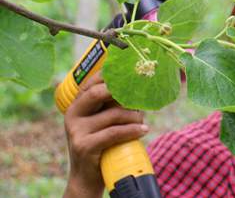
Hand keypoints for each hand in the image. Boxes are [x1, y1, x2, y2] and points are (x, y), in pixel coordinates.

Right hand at [62, 72, 147, 197]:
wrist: (87, 176)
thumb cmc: (101, 143)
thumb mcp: (101, 121)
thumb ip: (111, 104)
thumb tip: (139, 85)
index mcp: (76, 104)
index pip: (93, 81)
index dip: (113, 75)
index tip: (133, 75)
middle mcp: (73, 114)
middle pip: (99, 92)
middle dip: (124, 93)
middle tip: (140, 98)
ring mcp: (77, 130)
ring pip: (113, 114)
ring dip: (134, 116)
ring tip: (142, 120)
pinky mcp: (84, 146)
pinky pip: (114, 132)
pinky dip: (133, 130)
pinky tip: (143, 130)